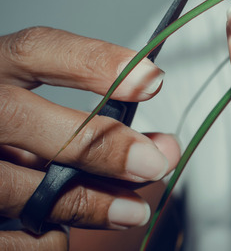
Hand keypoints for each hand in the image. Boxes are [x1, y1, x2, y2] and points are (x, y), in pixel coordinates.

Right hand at [0, 27, 179, 249]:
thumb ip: (95, 123)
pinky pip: (2, 236)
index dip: (93, 62)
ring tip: (132, 211)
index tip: (152, 80)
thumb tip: (162, 149)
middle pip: (17, 116)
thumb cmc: (12, 139)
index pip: (34, 49)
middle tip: (154, 163)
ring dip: (84, 202)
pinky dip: (43, 239)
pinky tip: (63, 233)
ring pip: (10, 185)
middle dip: (95, 143)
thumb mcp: (39, 116)